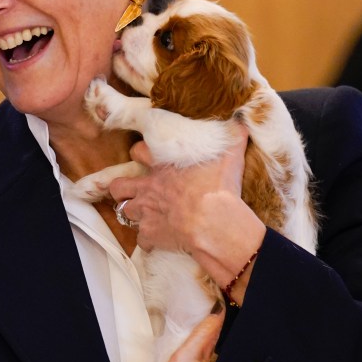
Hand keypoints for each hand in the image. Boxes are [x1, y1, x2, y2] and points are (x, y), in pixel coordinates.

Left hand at [109, 128, 264, 290]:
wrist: (214, 222)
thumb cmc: (219, 187)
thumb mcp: (230, 154)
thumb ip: (233, 136)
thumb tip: (242, 120)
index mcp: (163, 167)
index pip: (138, 152)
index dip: (140, 154)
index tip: (146, 157)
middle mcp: (149, 188)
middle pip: (119, 186)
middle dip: (122, 189)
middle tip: (132, 191)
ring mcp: (147, 213)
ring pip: (124, 212)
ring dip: (133, 214)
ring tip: (144, 216)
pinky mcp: (151, 234)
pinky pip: (142, 240)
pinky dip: (148, 241)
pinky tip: (158, 241)